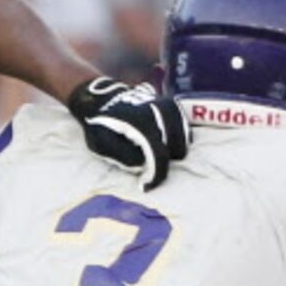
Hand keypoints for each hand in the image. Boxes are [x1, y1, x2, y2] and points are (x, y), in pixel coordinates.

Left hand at [67, 77, 188, 187]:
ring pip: (184, 140)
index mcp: (142, 123)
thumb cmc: (100, 125)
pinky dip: (177, 141)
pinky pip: (185, 130)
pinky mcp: (174, 106)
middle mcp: (160, 112)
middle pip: (176, 149)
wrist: (102, 98)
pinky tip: (162, 146)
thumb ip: (123, 156)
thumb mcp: (101, 144)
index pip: (159, 156)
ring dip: (171, 152)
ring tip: (152, 156)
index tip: (145, 187)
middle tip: (145, 167)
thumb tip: (144, 165)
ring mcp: (169, 107)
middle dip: (162, 163)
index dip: (156, 176)